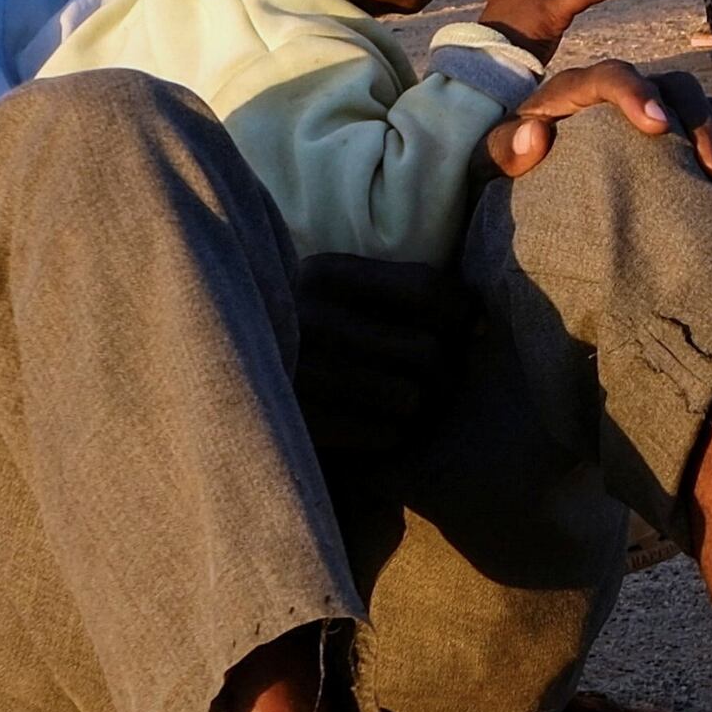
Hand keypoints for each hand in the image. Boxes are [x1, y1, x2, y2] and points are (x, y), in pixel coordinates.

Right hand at [291, 253, 473, 475]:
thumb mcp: (336, 295)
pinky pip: (384, 435)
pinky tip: (376, 428)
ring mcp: (298, 372)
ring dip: (418, 409)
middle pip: (426, 352)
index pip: (427, 289)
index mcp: (323, 274)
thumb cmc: (307, 338)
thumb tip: (479, 322)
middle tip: (439, 382)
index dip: (462, 314)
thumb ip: (401, 293)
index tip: (468, 332)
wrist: (232, 383)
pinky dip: (391, 436)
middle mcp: (308, 317)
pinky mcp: (298, 422)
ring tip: (405, 406)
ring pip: (410, 398)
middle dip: (446, 373)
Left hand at [488, 60, 711, 183]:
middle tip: (711, 167)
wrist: (520, 187)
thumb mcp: (489, 161)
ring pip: (693, 103)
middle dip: (692, 119)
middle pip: (666, 84)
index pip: (609, 75)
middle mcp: (617, 93)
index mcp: (574, 90)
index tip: (656, 126)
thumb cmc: (507, 165)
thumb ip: (503, 149)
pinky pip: (704, 128)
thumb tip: (535, 134)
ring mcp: (646, 111)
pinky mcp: (665, 136)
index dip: (634, 93)